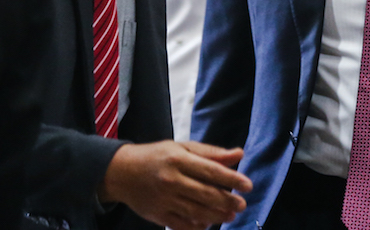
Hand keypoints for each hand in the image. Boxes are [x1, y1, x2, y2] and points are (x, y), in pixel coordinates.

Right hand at [98, 140, 253, 229]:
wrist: (121, 172)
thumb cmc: (157, 156)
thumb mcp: (182, 148)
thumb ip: (211, 153)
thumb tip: (239, 154)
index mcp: (179, 159)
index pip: (211, 170)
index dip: (232, 179)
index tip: (248, 185)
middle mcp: (171, 179)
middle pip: (206, 193)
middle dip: (227, 201)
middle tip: (242, 204)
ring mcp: (163, 199)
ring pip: (196, 211)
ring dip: (216, 215)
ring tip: (231, 215)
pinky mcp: (157, 215)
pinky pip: (181, 224)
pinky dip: (197, 226)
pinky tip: (208, 224)